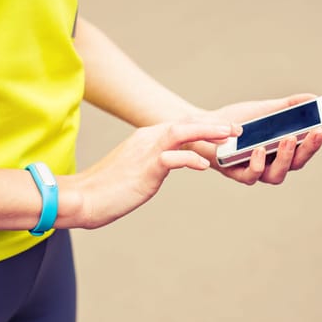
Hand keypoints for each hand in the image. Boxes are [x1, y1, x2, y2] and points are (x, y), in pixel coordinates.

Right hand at [71, 120, 240, 228]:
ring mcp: (145, 152)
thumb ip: (153, 161)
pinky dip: (190, 159)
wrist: (84, 198)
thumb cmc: (108, 188)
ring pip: (181, 133)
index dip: (205, 126)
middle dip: (213, 124)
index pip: (180, 126)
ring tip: (229, 136)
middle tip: (237, 129)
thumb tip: (168, 163)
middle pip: (185, 123)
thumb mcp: (135, 168)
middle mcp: (147, 139)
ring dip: (207, 132)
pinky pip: (171, 158)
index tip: (225, 130)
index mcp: (145, 138)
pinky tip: (204, 166)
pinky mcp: (144, 169)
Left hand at [187, 93, 321, 184]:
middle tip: (316, 131)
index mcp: (282, 150)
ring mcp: (254, 170)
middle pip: (296, 163)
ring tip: (288, 138)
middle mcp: (271, 164)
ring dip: (285, 157)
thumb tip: (314, 99)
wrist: (204, 126)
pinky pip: (249, 176)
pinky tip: (259, 150)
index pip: (306, 149)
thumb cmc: (236, 121)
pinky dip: (256, 164)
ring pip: (276, 175)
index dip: (320, 141)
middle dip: (308, 148)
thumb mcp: (264, 110)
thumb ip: (288, 106)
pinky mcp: (235, 173)